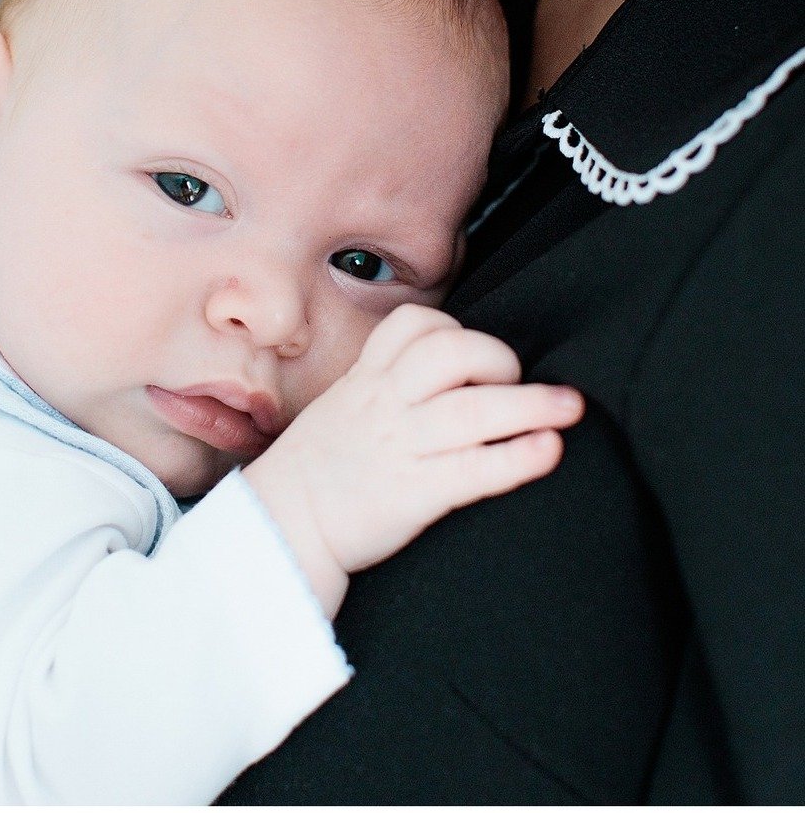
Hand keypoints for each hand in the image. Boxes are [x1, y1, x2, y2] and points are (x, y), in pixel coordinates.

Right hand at [244, 305, 583, 616]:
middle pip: (450, 356)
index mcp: (366, 380)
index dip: (455, 329)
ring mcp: (400, 446)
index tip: (475, 351)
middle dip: (498, 359)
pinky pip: (474, 469)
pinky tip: (547, 452)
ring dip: (531, 406)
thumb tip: (444, 376)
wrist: (282, 525)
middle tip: (523, 382)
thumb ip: (385, 386)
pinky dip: (517, 458)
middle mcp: (384, 404)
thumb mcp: (342, 406)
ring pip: (472, 410)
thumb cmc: (320, 467)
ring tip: (570, 408)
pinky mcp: (414, 493)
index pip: (413, 326)